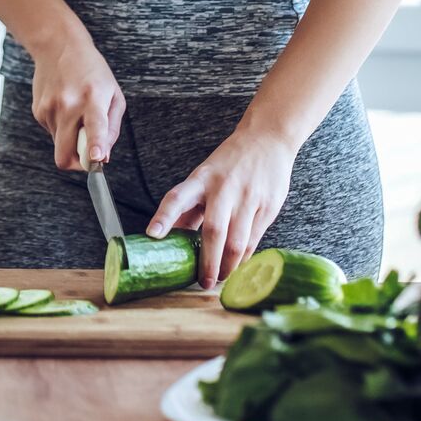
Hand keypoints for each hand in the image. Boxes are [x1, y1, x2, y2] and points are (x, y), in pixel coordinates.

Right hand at [28, 33, 125, 171]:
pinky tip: (65, 106)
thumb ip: (111, 128)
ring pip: (60, 145)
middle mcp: (68, 105)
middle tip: (88, 154)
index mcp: (93, 98)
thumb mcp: (114, 95)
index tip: (96, 158)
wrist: (58, 46)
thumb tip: (103, 157)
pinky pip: (52, 133)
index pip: (95, 126)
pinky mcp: (38, 111)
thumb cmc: (92, 71)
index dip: (95, 145)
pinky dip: (61, 127)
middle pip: (65, 154)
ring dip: (70, 139)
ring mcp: (49, 109)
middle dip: (77, 164)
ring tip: (77, 113)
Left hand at [145, 127, 296, 288]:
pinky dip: (245, 258)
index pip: (177, 197)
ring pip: (236, 242)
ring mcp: (247, 198)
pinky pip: (254, 240)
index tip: (152, 234)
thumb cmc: (230, 163)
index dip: (163, 216)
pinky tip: (239, 266)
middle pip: (213, 231)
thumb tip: (169, 235)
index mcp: (201, 179)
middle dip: (207, 262)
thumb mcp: (204, 176)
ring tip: (221, 278)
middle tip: (203, 282)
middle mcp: (223, 188)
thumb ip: (189, 206)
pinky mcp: (268, 207)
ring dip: (228, 266)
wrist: (268, 139)